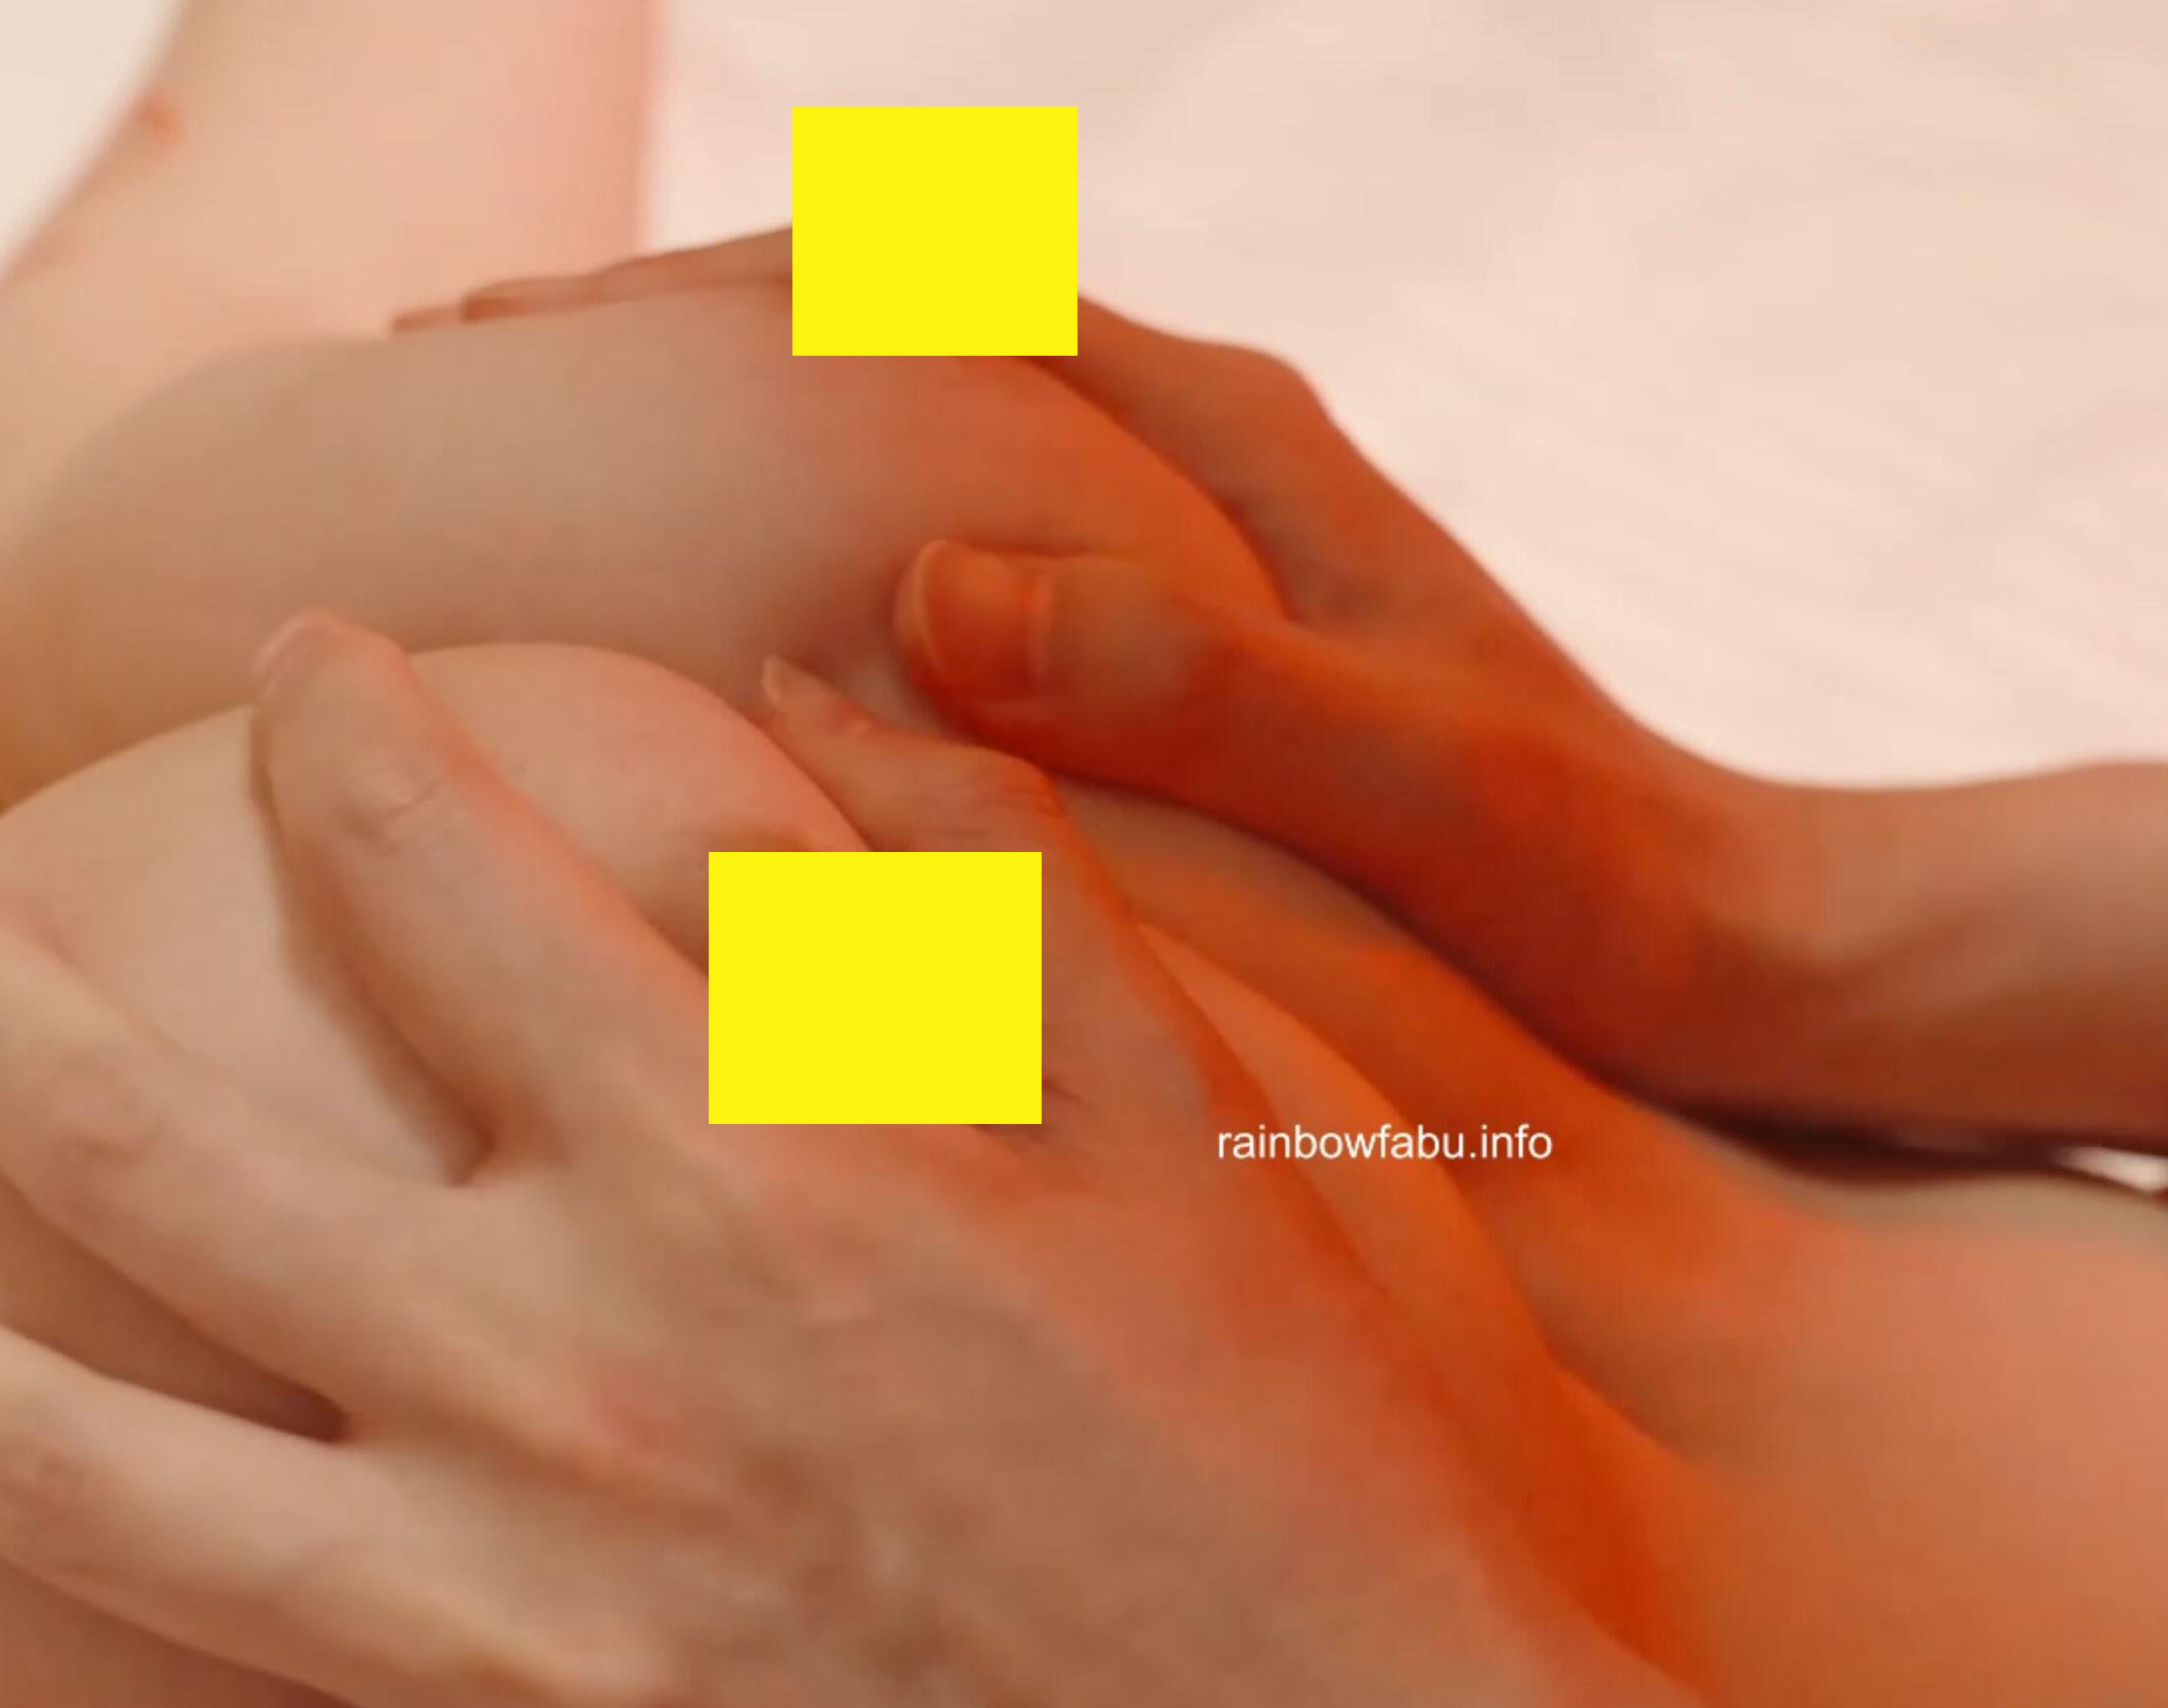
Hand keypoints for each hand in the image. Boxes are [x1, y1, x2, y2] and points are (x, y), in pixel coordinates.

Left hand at [0, 616, 1665, 1707]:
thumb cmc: (1321, 1500)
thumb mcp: (1197, 1139)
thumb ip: (980, 895)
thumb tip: (816, 684)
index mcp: (744, 1165)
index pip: (441, 872)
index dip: (340, 736)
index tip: (294, 680)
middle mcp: (577, 1381)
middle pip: (153, 1159)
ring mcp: (516, 1655)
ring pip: (77, 1481)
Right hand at [416, 234, 1846, 1113]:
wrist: (1743, 957)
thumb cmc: (1587, 884)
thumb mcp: (1402, 781)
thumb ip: (1186, 675)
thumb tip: (927, 581)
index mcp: (1219, 438)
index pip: (891, 292)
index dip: (669, 312)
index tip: (476, 355)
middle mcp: (1192, 455)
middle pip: (862, 333)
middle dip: (644, 357)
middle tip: (423, 417)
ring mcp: (1182, 547)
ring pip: (887, 443)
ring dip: (706, 457)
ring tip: (508, 521)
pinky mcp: (1186, 652)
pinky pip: (938, 564)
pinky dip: (791, 574)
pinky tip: (693, 678)